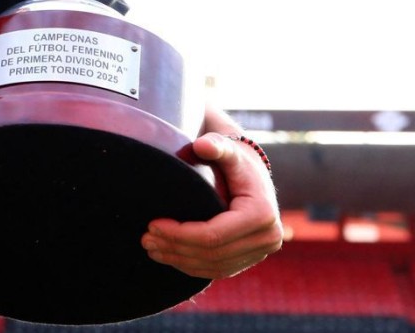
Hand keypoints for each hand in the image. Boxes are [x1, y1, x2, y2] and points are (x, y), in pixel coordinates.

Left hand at [140, 132, 282, 279]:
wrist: (252, 173)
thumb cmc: (234, 159)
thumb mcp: (228, 149)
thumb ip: (216, 145)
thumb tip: (202, 145)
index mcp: (261, 214)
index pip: (213, 235)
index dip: (180, 234)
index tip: (152, 225)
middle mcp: (268, 237)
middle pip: (213, 254)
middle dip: (175, 248)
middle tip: (145, 240)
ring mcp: (261, 251)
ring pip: (215, 266)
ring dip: (180, 261)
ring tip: (152, 249)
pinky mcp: (251, 258)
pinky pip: (220, 270)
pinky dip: (193, 267)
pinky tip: (169, 258)